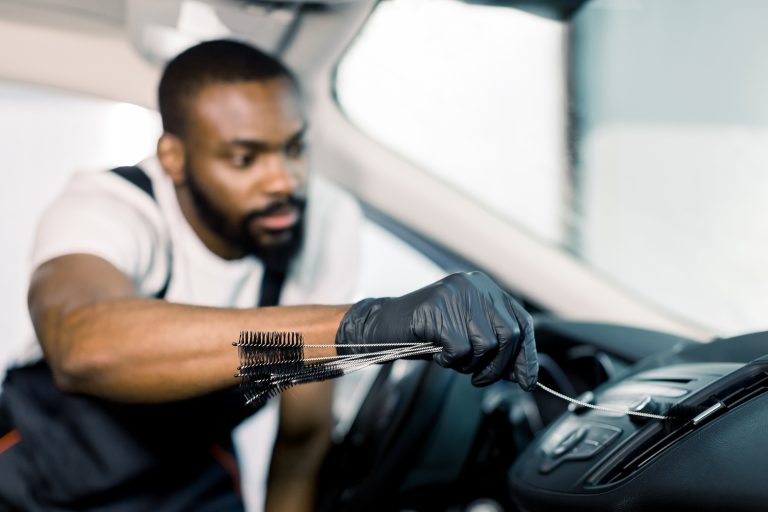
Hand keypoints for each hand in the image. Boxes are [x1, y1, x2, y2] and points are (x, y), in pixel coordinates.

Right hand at [335, 272, 537, 389]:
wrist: (383, 327)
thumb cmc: (426, 334)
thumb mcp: (467, 338)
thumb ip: (496, 350)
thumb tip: (525, 375)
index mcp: (485, 288)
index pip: (522, 321)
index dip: (527, 354)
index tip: (527, 381)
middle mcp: (474, 285)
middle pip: (509, 334)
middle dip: (498, 367)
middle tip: (479, 380)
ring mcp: (455, 294)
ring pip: (486, 344)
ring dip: (471, 365)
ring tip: (453, 362)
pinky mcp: (437, 308)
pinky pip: (459, 348)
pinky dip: (450, 361)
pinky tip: (438, 355)